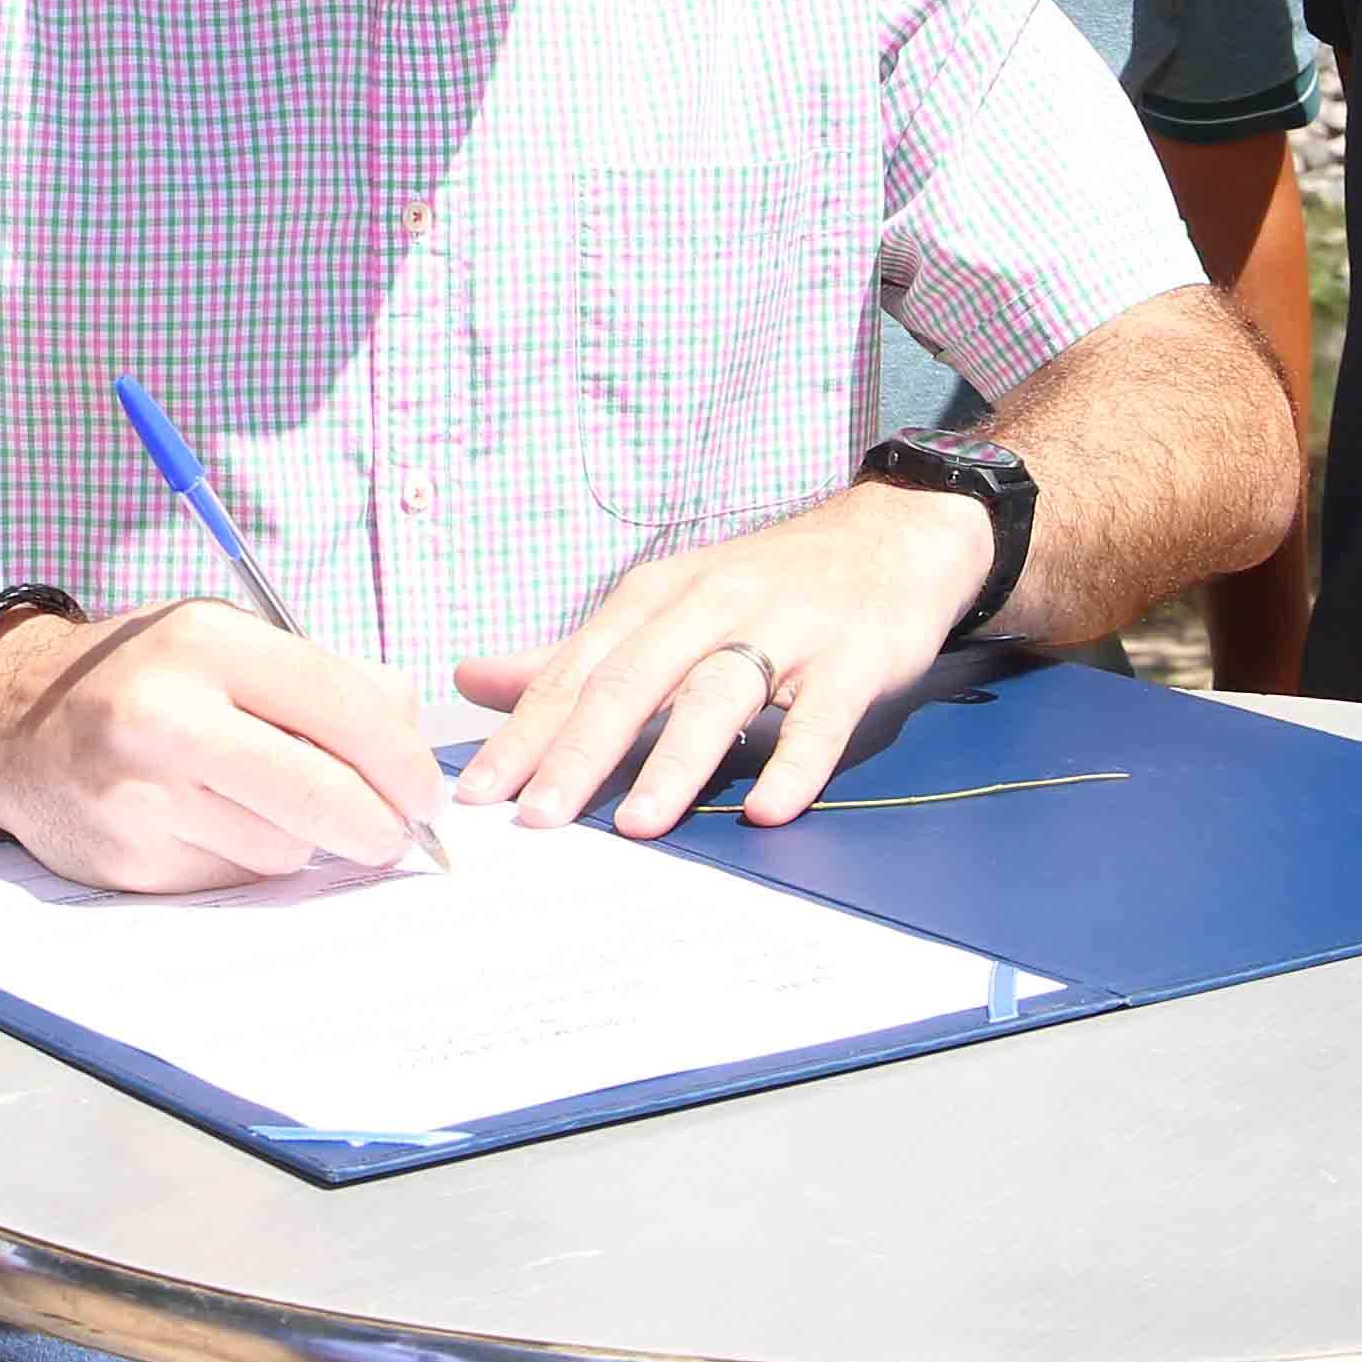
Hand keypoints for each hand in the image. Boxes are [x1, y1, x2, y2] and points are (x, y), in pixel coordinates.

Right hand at [0, 599, 449, 891]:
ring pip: (283, 847)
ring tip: (265, 804)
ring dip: (301, 840)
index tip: (425, 792)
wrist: (14, 722)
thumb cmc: (144, 676)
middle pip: (322, 793)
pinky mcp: (128, 860)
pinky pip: (232, 878)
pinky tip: (213, 825)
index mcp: (205, 641)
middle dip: (380, 825)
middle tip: (395, 834)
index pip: (344, 708)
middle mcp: (167, 715)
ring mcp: (141, 794)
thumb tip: (408, 745)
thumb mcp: (228, 639)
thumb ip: (327, 679)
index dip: (405, 763)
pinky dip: (245, 861)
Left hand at [452, 483, 988, 836]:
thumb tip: (472, 679)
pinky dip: (794, 764)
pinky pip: (820, 719)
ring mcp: (784, 631)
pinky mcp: (852, 660)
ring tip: (638, 824)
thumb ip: (572, 654)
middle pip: (633, 681)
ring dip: (675, 761)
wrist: (890, 537)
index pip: (575, 671)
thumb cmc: (764, 584)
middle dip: (580, 752)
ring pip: (718, 695)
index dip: (524, 733)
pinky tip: (768, 809)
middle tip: (537, 818)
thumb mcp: (662, 604)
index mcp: (655, 596)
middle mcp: (711, 605)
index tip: (478, 793)